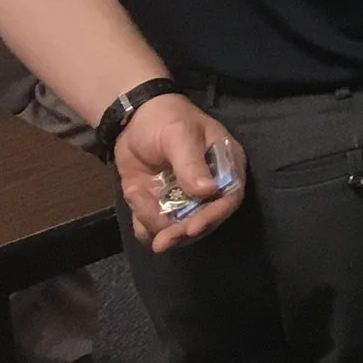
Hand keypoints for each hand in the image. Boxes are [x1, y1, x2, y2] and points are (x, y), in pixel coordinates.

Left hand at [114, 94, 244, 252]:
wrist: (133, 119)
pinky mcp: (160, 206)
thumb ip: (191, 162)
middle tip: (161, 243)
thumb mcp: (179, 134)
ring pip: (176, 229)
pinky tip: (135, 198)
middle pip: (203, 221)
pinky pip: (153, 228)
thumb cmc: (166, 119)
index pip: (229, 198)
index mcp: (225, 167)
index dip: (213, 217)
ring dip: (154, 221)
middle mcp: (209, 188)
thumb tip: (207, 191)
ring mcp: (184, 199)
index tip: (191, 229)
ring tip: (136, 192)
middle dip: (181, 233)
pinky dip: (142, 224)